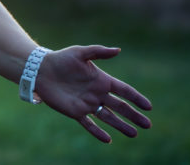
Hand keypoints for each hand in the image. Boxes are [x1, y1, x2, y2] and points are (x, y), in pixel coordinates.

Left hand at [35, 45, 151, 142]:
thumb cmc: (61, 59)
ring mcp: (87, 104)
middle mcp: (97, 93)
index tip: (149, 107)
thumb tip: (118, 50)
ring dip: (121, 125)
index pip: (124, 90)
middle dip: (134, 115)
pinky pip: (89, 124)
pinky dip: (98, 132)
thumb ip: (99, 52)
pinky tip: (108, 140)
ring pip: (108, 117)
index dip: (136, 98)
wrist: (40, 70)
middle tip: (148, 125)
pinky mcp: (75, 112)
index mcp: (101, 80)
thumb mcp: (80, 52)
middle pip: (120, 106)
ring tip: (134, 134)